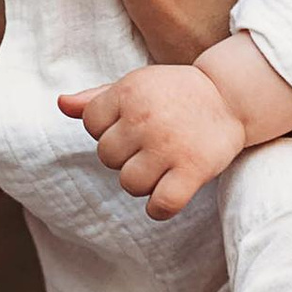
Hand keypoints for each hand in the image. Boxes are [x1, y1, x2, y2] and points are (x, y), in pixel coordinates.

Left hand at [58, 62, 247, 218]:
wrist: (230, 96)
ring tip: (163, 166)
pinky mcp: (192, 170)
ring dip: (144, 182)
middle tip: (152, 146)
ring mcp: (168, 146)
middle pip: (107, 158)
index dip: (109, 129)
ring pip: (129, 184)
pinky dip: (161, 207)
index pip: (91, 125)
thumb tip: (61, 104)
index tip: (133, 127)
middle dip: (126, 156)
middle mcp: (145, 118)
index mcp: (128, 92)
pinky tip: (170, 193)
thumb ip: (97, 98)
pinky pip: (161, 205)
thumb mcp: (137, 84)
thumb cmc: (176, 93)